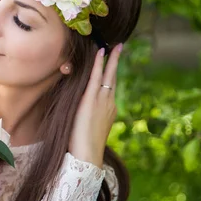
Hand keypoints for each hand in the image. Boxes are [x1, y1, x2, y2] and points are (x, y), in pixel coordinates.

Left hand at [69, 44, 122, 167]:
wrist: (87, 155)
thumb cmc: (83, 146)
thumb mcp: (88, 127)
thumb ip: (87, 116)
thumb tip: (81, 110)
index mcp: (109, 110)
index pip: (110, 87)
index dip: (111, 74)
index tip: (112, 64)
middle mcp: (109, 103)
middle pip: (113, 78)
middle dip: (116, 62)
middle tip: (119, 47)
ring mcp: (102, 101)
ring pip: (107, 75)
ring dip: (109, 59)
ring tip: (112, 46)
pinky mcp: (91, 100)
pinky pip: (96, 77)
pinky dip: (98, 64)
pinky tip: (100, 53)